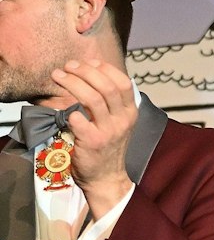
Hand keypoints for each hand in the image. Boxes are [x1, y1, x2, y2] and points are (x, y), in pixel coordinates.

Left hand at [48, 61, 137, 217]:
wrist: (106, 177)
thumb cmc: (108, 147)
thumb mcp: (118, 123)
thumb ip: (111, 104)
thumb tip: (93, 77)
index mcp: (130, 112)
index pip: (123, 82)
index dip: (105, 69)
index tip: (88, 62)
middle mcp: (123, 119)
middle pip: (107, 87)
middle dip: (85, 72)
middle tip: (68, 66)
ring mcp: (109, 131)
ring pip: (93, 99)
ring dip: (73, 84)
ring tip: (58, 76)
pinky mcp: (93, 142)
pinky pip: (80, 120)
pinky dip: (70, 112)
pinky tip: (63, 110)